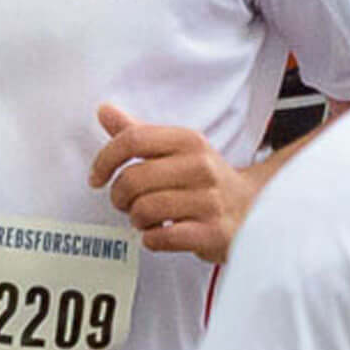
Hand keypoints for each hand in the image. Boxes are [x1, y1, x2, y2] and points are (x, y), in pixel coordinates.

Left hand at [89, 101, 253, 260]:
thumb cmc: (205, 179)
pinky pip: (162, 237)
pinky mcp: (211, 232)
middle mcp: (201, 167)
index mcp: (189, 141)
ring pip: (144, 209)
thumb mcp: (177, 149)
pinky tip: (159, 233)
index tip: (97, 176)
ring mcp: (209, 201)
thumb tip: (104, 111)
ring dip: (136, 219)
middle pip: (133, 179)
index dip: (105, 159)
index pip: (133, 140)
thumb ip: (139, 133)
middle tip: (125, 202)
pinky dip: (151, 239)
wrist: (252, 209)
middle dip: (119, 196)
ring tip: (145, 219)